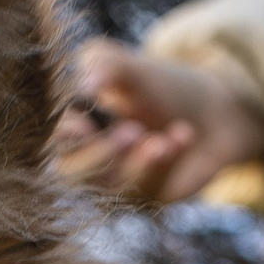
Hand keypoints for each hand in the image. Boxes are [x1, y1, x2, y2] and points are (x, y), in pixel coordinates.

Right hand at [53, 40, 263, 203]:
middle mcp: (86, 160)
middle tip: (131, 132)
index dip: (64, 136)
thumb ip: (104, 66)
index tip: (83, 124)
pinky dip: (166, 161)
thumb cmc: (159, 84)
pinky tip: (183, 134)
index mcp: (72, 127)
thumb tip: (85, 84)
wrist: (211, 108)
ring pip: (113, 186)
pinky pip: (148, 187)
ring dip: (137, 163)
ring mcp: (116, 183)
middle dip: (100, 156)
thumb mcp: (129, 66)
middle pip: (73, 175)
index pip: (52, 140)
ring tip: (160, 139)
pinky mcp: (146, 197)